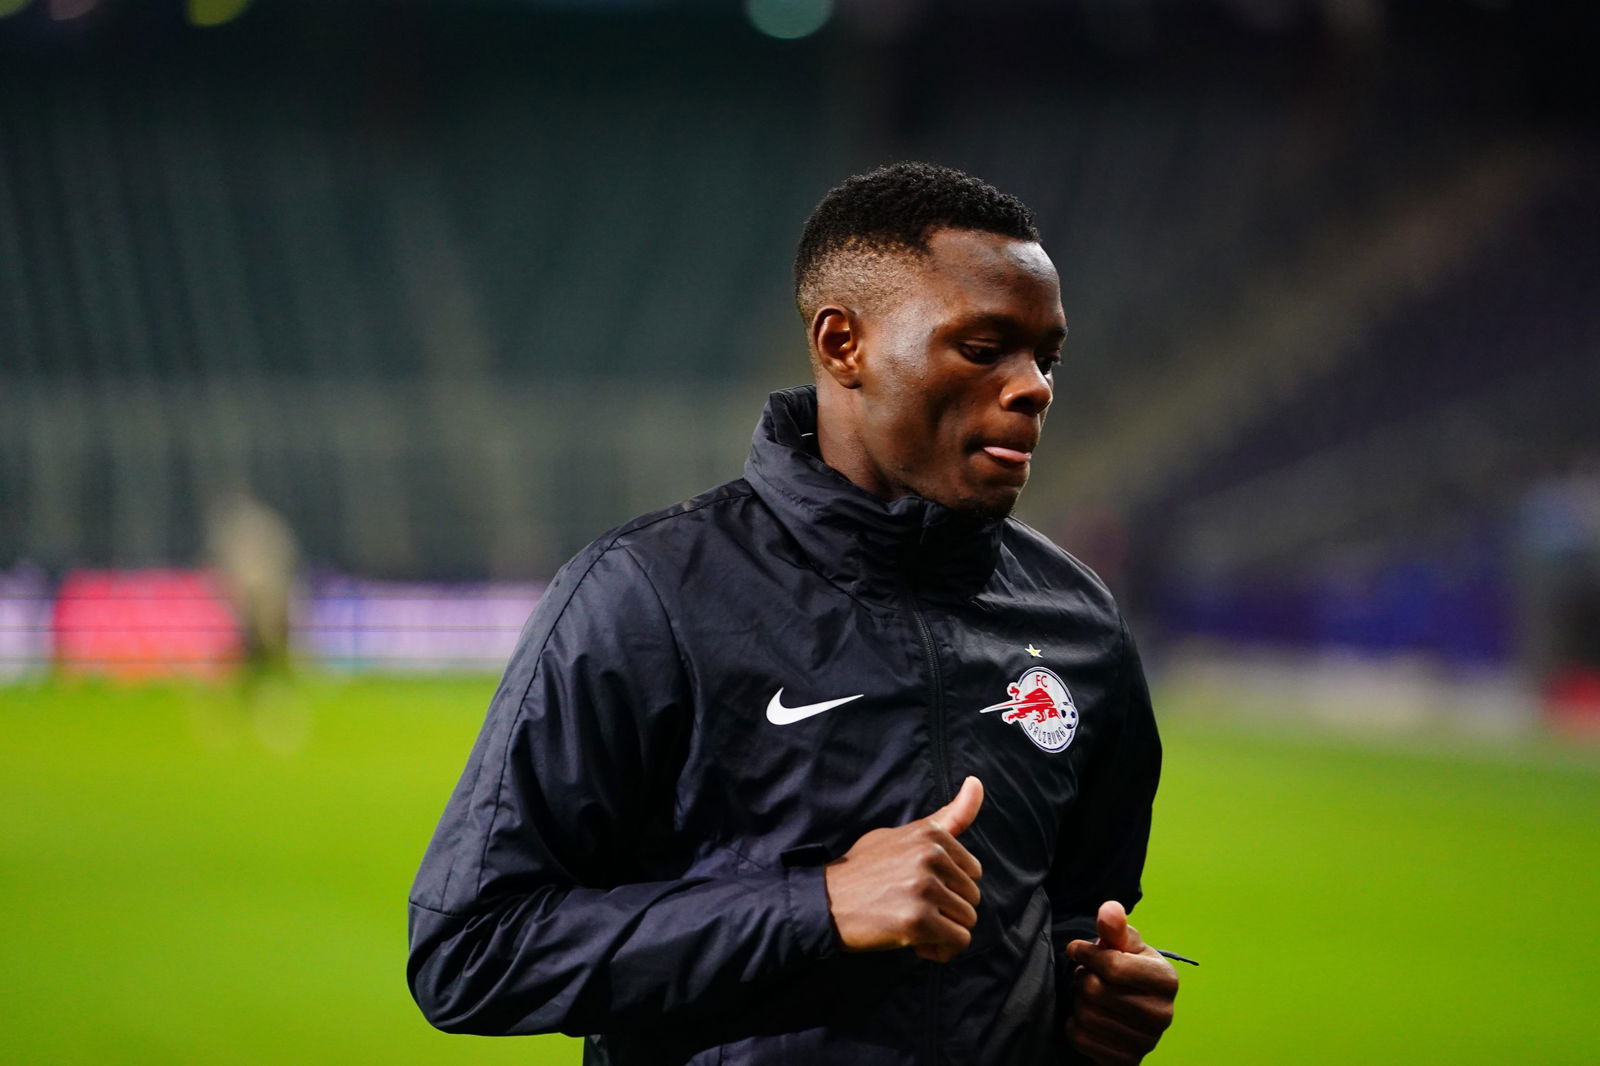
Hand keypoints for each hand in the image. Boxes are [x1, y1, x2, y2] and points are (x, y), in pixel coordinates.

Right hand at [823, 776, 983, 962]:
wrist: (825, 901)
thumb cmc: (865, 869)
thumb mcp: (903, 834)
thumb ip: (947, 817)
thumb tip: (977, 782)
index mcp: (930, 834)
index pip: (973, 870)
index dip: (950, 887)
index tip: (923, 891)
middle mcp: (931, 856)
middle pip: (972, 896)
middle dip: (949, 910)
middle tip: (916, 911)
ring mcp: (925, 888)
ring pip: (967, 919)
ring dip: (945, 931)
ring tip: (914, 927)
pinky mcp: (919, 920)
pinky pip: (958, 941)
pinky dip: (942, 949)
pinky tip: (917, 944)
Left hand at [1064, 901, 1177, 1063]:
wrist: (1131, 1010)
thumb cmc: (1126, 969)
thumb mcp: (1124, 945)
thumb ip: (1115, 928)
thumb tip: (1109, 909)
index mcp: (1167, 980)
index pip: (1113, 966)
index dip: (1087, 954)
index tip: (1077, 950)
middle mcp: (1163, 1015)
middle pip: (1096, 991)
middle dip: (1083, 979)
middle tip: (1087, 977)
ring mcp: (1146, 1042)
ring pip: (1086, 1016)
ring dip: (1078, 1002)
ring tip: (1088, 996)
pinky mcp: (1126, 1061)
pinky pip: (1081, 1039)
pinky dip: (1074, 1026)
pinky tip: (1086, 1017)